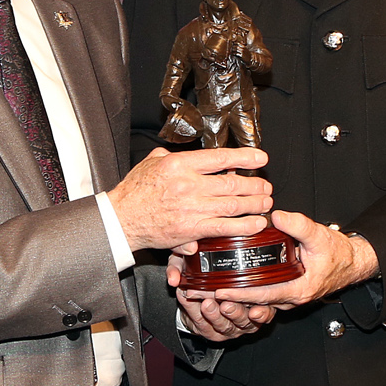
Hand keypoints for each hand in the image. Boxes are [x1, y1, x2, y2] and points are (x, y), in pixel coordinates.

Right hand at [108, 147, 271, 251]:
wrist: (121, 219)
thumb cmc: (134, 191)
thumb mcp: (151, 163)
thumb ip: (172, 156)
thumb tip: (191, 157)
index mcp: (179, 165)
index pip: (219, 158)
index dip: (244, 157)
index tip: (260, 158)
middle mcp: (188, 185)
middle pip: (231, 182)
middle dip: (254, 184)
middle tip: (265, 186)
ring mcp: (191, 208)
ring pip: (233, 204)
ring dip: (254, 203)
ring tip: (265, 202)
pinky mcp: (191, 229)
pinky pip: (224, 227)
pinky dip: (244, 225)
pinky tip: (256, 223)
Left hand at [178, 210, 375, 310]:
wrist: (351, 262)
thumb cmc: (337, 253)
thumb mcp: (319, 236)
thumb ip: (298, 225)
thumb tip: (277, 215)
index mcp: (297, 289)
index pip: (262, 296)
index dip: (240, 295)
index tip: (219, 292)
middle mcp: (289, 298)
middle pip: (253, 303)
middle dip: (226, 300)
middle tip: (200, 294)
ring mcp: (285, 297)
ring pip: (254, 302)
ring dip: (231, 298)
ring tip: (204, 292)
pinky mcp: (282, 292)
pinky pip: (259, 296)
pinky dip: (241, 293)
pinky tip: (224, 286)